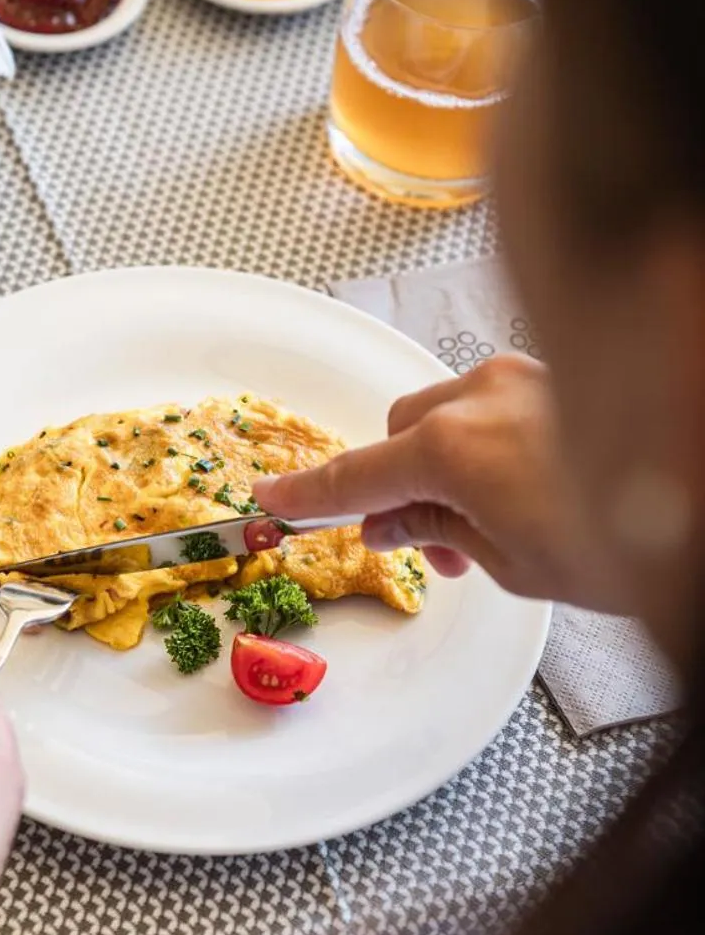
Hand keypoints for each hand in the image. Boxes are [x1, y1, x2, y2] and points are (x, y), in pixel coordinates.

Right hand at [255, 355, 625, 610]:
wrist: (700, 490)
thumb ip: (441, 532)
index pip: (357, 476)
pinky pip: (492, 403)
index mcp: (452, 448)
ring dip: (448, 463)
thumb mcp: (514, 561)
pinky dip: (488, 442)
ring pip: (447, 414)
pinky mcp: (555, 373)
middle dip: (402, 485)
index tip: (273, 499)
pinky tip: (524, 486)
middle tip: (425, 546)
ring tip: (488, 527)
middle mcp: (478, 396)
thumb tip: (399, 524)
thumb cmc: (625, 538)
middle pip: (401, 433)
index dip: (310, 495)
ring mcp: (519, 377)